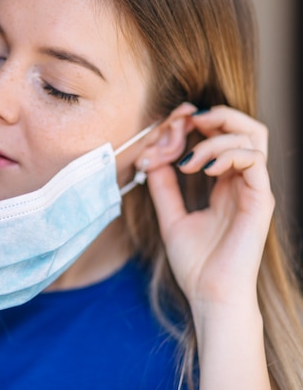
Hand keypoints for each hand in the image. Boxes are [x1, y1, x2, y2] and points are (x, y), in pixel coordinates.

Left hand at [147, 104, 273, 308]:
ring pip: (252, 136)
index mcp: (225, 184)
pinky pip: (254, 161)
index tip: (167, 128)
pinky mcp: (260, 200)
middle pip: (243, 127)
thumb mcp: (171, 216)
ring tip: (188, 160)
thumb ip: (163, 187)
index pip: (220, 137)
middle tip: (183, 123)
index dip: (195, 124)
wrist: (209, 294)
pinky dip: (227, 154)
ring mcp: (254, 189)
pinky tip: (202, 168)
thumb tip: (151, 159)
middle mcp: (242, 182)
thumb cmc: (195, 262)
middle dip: (213, 116)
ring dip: (214, 137)